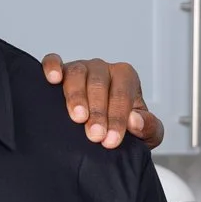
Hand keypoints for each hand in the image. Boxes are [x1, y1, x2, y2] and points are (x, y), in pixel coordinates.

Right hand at [43, 54, 162, 148]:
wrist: (103, 131)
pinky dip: (52, 67)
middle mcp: (103, 69)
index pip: (122, 95)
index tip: (111, 140)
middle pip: (99, 84)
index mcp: (126, 77)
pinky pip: (53, 60)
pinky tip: (53, 79)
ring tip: (78, 117)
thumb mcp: (146, 135)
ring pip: (77, 74)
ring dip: (76, 96)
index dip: (117, 118)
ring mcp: (81, 67)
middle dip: (98, 112)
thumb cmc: (125, 129)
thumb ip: (148, 128)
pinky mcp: (60, 69)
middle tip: (95, 135)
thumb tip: (134, 121)